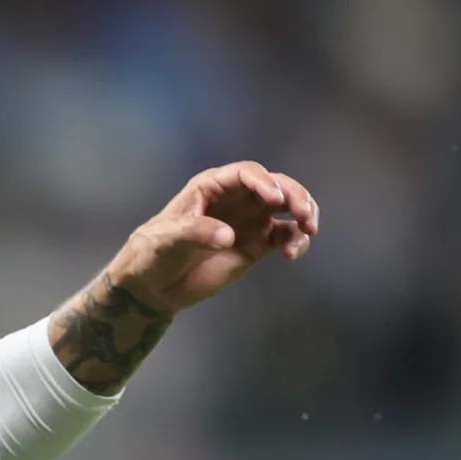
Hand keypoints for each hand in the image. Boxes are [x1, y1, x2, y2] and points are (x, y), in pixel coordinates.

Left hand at [106, 161, 317, 312]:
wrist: (153, 285)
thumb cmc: (152, 253)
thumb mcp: (167, 240)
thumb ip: (196, 233)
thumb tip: (229, 236)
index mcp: (213, 187)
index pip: (246, 174)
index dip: (264, 182)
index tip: (275, 200)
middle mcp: (237, 198)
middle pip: (275, 185)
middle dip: (294, 195)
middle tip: (302, 213)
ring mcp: (250, 220)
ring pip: (287, 207)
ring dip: (303, 213)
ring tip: (308, 230)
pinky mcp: (258, 244)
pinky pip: (286, 236)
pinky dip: (296, 240)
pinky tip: (292, 253)